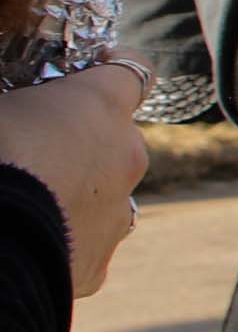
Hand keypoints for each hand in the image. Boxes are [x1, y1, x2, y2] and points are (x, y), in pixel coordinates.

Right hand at [0, 59, 151, 296]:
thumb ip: (14, 103)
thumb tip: (11, 111)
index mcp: (100, 105)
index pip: (131, 70)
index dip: (110, 67)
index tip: (92, 68)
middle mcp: (126, 155)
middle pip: (115, 137)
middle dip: (82, 139)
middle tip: (32, 146)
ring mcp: (117, 213)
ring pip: (103, 193)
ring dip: (74, 191)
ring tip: (23, 200)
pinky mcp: (97, 263)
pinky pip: (83, 243)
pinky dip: (59, 240)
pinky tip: (22, 241)